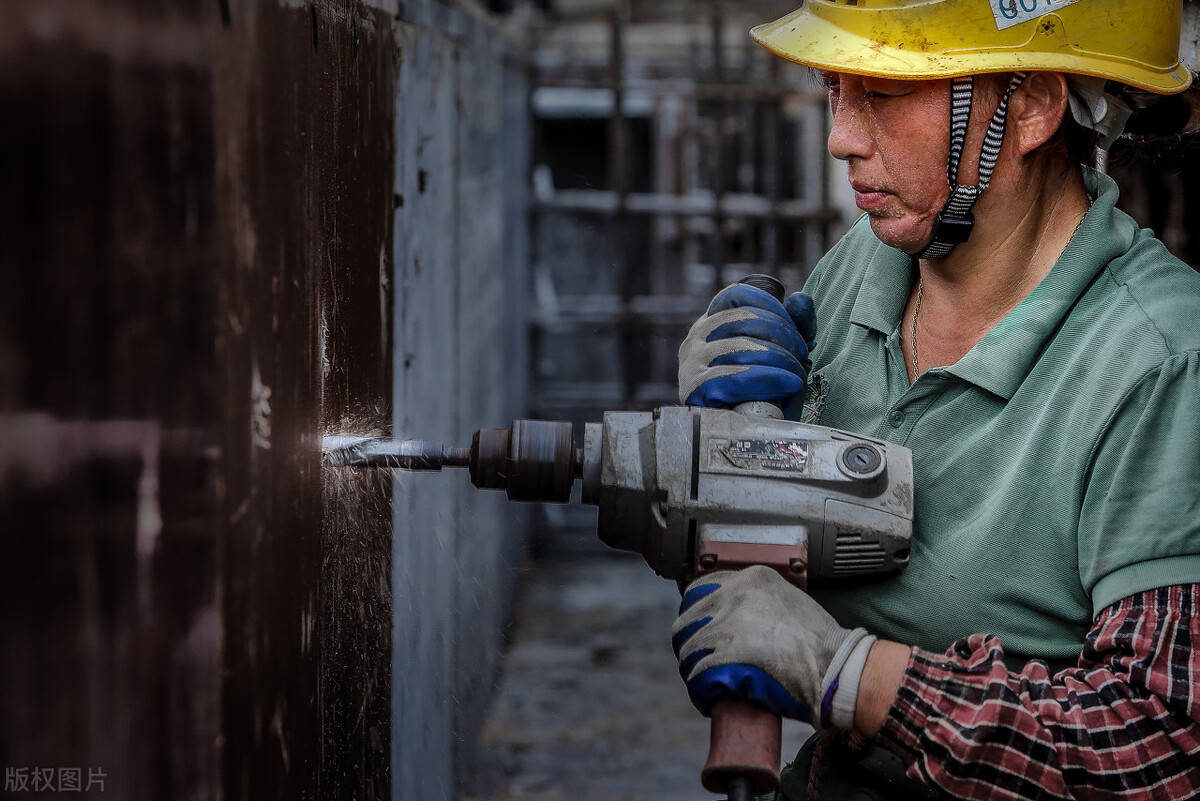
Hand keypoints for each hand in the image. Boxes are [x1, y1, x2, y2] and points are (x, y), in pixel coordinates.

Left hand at [671, 566, 874, 728]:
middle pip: (687, 620)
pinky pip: (698, 673)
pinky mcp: (732, 655)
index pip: (698, 590)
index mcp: (752, 578)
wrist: (839, 667)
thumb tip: (733, 617)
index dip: (694, 616)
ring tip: (703, 683)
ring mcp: (732, 623)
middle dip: (689, 644)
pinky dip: (699, 690)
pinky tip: (708, 699)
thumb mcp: (787, 600)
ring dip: (692, 669)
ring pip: (689, 648)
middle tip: (699, 662)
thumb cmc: (822, 642)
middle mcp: (737, 595)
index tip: (697, 631)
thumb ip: (759, 602)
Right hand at [677, 284, 814, 417]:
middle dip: (784, 336)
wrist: (750, 443)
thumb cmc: (766, 398)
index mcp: (712, 326)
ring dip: (780, 360)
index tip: (794, 327)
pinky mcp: (695, 392)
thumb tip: (799, 300)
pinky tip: (789, 384)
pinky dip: (768, 379)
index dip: (770, 305)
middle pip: (744, 320)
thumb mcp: (785, 356)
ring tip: (797, 376)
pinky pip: (733, 378)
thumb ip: (795, 325)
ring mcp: (691, 365)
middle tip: (804, 357)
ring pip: (741, 347)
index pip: (736, 295)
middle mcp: (695, 340)